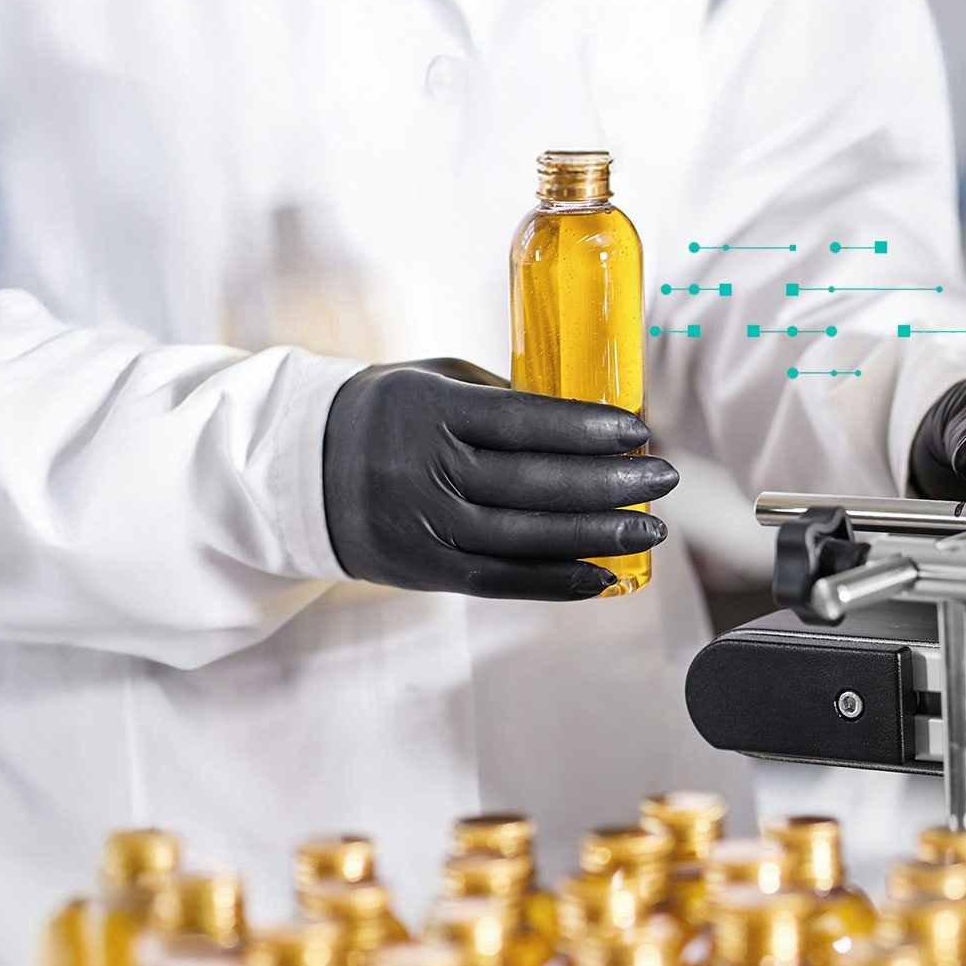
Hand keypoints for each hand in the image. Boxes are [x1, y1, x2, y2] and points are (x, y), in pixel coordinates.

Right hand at [322, 363, 677, 599]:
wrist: (303, 471)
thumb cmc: (390, 414)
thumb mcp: (435, 382)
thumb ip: (504, 398)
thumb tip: (591, 418)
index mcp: (430, 411)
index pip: (520, 421)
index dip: (583, 429)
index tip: (636, 431)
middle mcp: (425, 469)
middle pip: (530, 483)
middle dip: (606, 483)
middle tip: (662, 480)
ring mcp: (423, 525)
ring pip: (522, 537)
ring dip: (595, 536)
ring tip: (649, 528)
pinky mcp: (424, 569)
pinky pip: (499, 580)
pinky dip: (556, 582)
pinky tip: (604, 576)